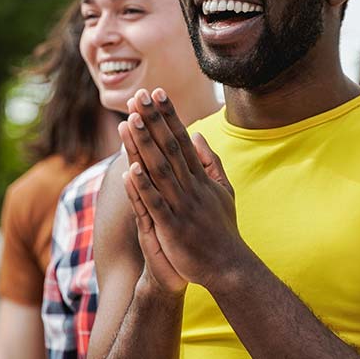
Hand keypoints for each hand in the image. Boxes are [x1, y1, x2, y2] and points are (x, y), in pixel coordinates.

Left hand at [124, 87, 244, 289]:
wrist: (229, 265)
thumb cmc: (222, 228)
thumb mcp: (224, 190)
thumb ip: (211, 162)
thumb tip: (200, 136)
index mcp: (201, 177)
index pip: (183, 139)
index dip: (169, 116)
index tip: (158, 94)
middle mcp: (192, 186)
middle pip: (169, 147)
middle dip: (154, 121)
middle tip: (140, 95)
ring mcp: (182, 206)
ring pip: (160, 169)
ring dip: (144, 145)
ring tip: (131, 120)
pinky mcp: (172, 227)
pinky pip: (155, 203)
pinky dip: (143, 186)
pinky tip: (130, 168)